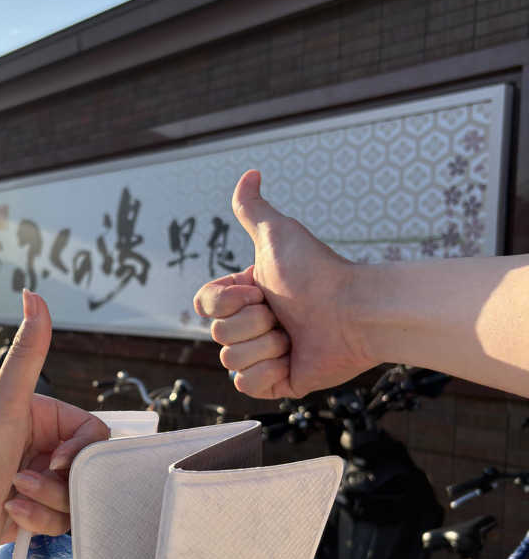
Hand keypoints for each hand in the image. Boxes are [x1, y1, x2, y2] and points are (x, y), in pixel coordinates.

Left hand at [0, 291, 107, 558]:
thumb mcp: (9, 399)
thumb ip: (29, 350)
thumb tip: (32, 293)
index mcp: (50, 420)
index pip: (95, 436)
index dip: (81, 452)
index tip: (56, 462)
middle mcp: (50, 449)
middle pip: (88, 471)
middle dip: (60, 484)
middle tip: (26, 481)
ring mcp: (47, 482)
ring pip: (78, 499)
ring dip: (47, 503)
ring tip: (13, 497)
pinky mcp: (40, 512)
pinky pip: (64, 522)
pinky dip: (38, 521)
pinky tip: (11, 512)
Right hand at [193, 170, 371, 398]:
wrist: (353, 311)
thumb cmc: (319, 271)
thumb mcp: (277, 233)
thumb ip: (252, 208)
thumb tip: (250, 172)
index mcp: (245, 295)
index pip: (205, 305)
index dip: (226, 301)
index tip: (258, 289)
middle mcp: (252, 326)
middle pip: (217, 335)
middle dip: (253, 322)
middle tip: (284, 314)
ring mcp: (264, 356)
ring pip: (231, 360)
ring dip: (265, 346)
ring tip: (295, 336)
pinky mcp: (278, 383)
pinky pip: (246, 386)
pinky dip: (268, 372)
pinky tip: (292, 359)